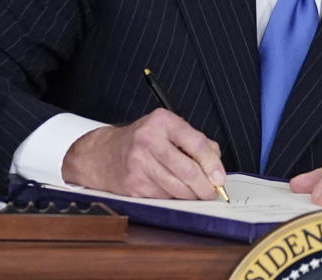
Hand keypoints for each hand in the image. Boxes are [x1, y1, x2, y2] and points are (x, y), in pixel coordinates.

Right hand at [61, 109, 225, 199]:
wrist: (102, 155)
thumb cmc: (141, 140)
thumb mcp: (167, 129)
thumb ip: (195, 141)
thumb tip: (216, 165)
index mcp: (162, 122)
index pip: (196, 143)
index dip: (212, 164)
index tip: (220, 177)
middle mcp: (149, 140)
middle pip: (188, 170)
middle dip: (205, 186)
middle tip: (212, 192)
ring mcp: (139, 164)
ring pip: (177, 188)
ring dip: (192, 196)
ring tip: (197, 194)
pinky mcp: (133, 185)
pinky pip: (164, 197)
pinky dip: (174, 199)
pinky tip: (175, 193)